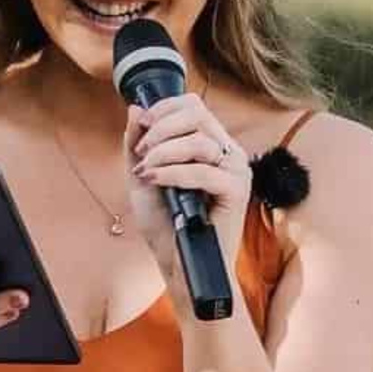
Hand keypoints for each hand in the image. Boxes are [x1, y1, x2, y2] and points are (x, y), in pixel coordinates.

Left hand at [125, 95, 252, 313]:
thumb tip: (135, 108)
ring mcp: (236, 171)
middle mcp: (227, 153)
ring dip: (164, 153)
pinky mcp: (237, 192)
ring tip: (147, 173)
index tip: (141, 127)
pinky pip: (204, 172)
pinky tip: (157, 182)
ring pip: (198, 141)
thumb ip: (137, 144)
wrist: (180, 265)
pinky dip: (174, 174)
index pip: (193, 106)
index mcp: (211, 145)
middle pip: (197, 114)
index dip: (164, 109)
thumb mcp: (143, 177)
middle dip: (161, 129)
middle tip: (142, 153)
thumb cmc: (167, 225)